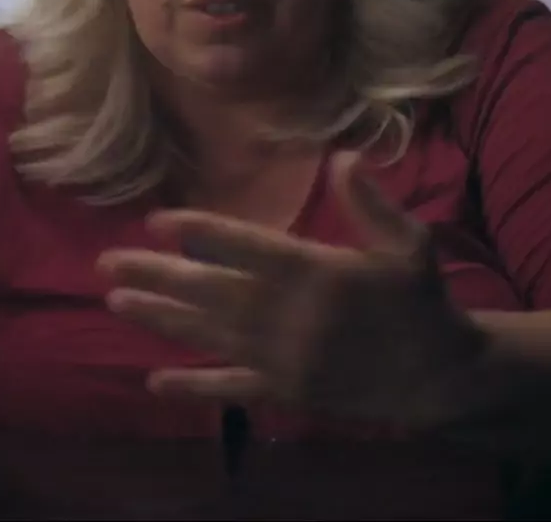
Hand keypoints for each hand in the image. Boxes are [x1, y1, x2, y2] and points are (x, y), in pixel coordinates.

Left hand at [97, 151, 487, 428]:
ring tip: (115, 304)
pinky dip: (194, 386)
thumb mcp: (409, 243)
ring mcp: (284, 360)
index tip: (158, 221)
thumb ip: (372, 203)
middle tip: (108, 265)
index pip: (247, 248)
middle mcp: (292, 318)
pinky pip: (232, 390)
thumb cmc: (420, 300)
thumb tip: (344, 156)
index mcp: (320, 274)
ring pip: (210, 336)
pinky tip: (155, 382)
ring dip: (161, 320)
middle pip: (212, 292)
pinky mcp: (287, 394)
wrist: (442, 376)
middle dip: (157, 276)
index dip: (200, 234)